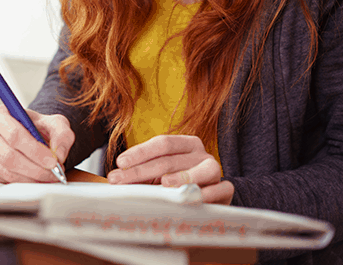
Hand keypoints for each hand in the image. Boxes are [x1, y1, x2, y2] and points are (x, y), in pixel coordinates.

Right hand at [0, 105, 74, 182]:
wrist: (27, 135)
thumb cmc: (37, 127)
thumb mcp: (54, 123)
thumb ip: (62, 134)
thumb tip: (59, 154)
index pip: (14, 134)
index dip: (35, 150)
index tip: (53, 161)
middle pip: (8, 156)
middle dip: (35, 168)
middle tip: (54, 174)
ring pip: (6, 171)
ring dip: (30, 178)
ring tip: (48, 177)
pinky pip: (3, 180)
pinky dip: (22, 182)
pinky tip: (35, 178)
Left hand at [107, 135, 233, 204]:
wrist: (212, 194)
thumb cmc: (180, 181)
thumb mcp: (161, 173)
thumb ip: (144, 173)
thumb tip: (117, 178)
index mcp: (186, 143)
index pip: (162, 143)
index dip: (140, 152)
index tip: (120, 162)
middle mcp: (201, 153)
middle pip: (170, 160)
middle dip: (142, 171)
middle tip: (121, 180)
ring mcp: (215, 170)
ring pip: (200, 171)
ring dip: (180, 178)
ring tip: (163, 184)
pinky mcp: (226, 190)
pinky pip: (219, 190)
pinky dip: (207, 194)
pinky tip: (192, 198)